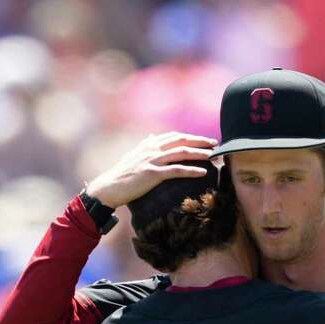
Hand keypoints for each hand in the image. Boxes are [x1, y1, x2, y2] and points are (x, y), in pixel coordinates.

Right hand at [84, 132, 217, 207]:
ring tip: (213, 156)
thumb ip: (145, 146)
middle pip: (181, 141)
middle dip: (200, 141)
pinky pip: (176, 170)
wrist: (109, 187)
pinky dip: (191, 170)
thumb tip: (152, 137)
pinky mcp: (152, 174)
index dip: (191, 136)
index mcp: (149, 144)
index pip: (174, 136)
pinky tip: (203, 172)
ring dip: (199, 153)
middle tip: (215, 144)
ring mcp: (152, 160)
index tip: (204, 139)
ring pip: (181, 153)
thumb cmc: (122, 174)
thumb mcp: (134, 156)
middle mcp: (152, 148)